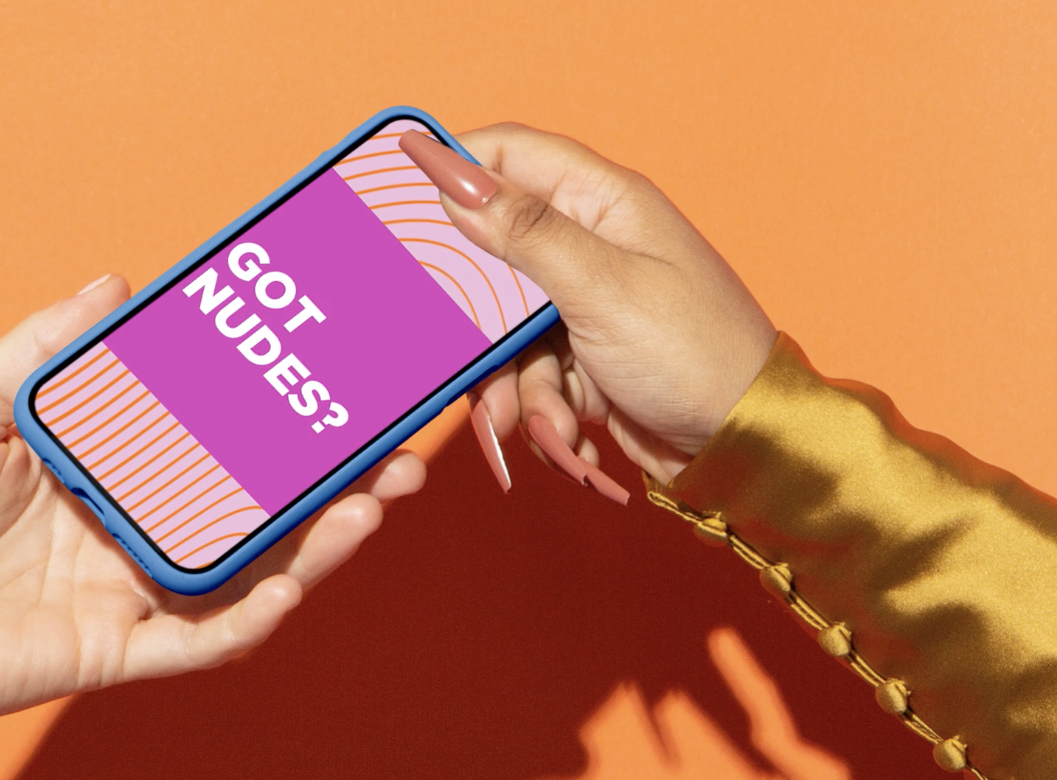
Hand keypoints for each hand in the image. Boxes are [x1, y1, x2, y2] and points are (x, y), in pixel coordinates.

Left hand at [0, 275, 425, 779]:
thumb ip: (45, 347)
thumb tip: (117, 283)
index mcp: (110, 466)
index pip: (217, 435)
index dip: (279, 412)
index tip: (334, 376)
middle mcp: (136, 526)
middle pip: (257, 504)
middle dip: (333, 480)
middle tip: (395, 448)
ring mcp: (134, 590)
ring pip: (251, 569)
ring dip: (320, 541)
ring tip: (375, 501)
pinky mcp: (121, 650)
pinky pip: (205, 639)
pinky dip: (256, 616)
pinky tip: (297, 581)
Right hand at [399, 124, 775, 490]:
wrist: (744, 448)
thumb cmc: (695, 355)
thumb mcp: (602, 288)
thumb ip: (524, 232)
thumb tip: (454, 178)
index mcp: (603, 203)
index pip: (509, 155)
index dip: (452, 166)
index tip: (397, 196)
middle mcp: (589, 244)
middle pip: (491, 257)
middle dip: (479, 319)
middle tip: (469, 352)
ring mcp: (583, 302)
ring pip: (501, 328)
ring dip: (515, 382)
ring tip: (548, 421)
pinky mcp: (580, 355)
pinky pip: (525, 371)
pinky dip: (539, 407)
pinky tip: (569, 433)